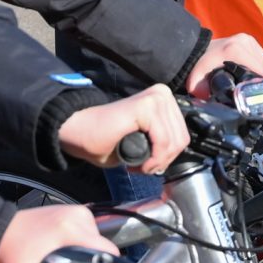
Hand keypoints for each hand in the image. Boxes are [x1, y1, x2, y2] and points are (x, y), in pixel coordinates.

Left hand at [0, 204, 114, 262]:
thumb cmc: (12, 256)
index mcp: (71, 231)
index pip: (109, 251)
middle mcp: (77, 217)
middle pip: (103, 246)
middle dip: (94, 262)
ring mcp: (75, 212)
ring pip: (96, 239)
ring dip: (87, 251)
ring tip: (66, 258)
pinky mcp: (71, 210)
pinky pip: (87, 231)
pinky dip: (80, 241)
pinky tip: (64, 247)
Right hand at [58, 85, 184, 172]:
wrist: (79, 133)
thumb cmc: (106, 140)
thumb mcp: (145, 141)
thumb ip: (163, 141)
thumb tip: (176, 153)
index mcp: (164, 100)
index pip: (183, 134)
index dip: (168, 157)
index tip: (149, 165)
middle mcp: (162, 94)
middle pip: (182, 139)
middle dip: (163, 161)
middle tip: (143, 168)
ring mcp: (155, 98)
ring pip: (174, 142)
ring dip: (157, 162)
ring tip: (138, 166)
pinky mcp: (145, 106)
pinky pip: (163, 141)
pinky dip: (153, 159)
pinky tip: (138, 164)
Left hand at [184, 32, 262, 95]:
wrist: (196, 50)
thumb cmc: (199, 67)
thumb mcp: (197, 83)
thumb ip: (205, 96)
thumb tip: (217, 108)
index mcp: (235, 50)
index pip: (262, 70)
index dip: (261, 84)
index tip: (256, 94)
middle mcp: (244, 42)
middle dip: (262, 79)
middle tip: (251, 89)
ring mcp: (247, 39)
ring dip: (262, 72)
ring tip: (250, 80)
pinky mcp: (249, 39)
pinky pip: (262, 56)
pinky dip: (260, 65)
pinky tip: (250, 71)